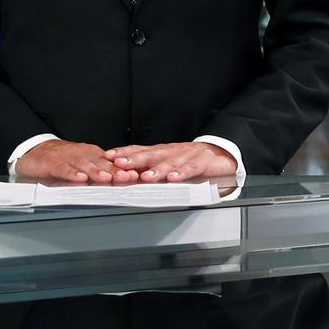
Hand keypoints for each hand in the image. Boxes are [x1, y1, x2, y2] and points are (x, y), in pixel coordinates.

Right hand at [16, 140, 137, 183]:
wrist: (36, 152)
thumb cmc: (62, 161)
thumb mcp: (82, 167)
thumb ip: (97, 175)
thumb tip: (117, 184)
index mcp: (91, 155)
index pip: (110, 162)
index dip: (122, 169)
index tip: (134, 176)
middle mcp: (82, 154)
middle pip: (100, 163)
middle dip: (114, 170)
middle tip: (126, 177)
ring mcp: (68, 158)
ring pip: (84, 165)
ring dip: (96, 172)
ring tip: (106, 178)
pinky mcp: (53, 163)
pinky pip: (64, 168)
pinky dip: (72, 173)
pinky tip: (80, 178)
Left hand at [104, 142, 237, 182]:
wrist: (219, 154)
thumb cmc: (190, 160)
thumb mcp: (167, 162)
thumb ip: (149, 168)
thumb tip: (125, 176)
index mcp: (161, 152)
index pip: (140, 149)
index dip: (125, 152)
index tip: (109, 156)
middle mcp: (172, 151)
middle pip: (152, 154)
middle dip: (135, 159)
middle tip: (121, 164)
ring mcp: (187, 156)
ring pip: (170, 162)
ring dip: (157, 169)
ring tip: (146, 177)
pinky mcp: (202, 162)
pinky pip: (191, 168)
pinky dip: (182, 173)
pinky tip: (174, 178)